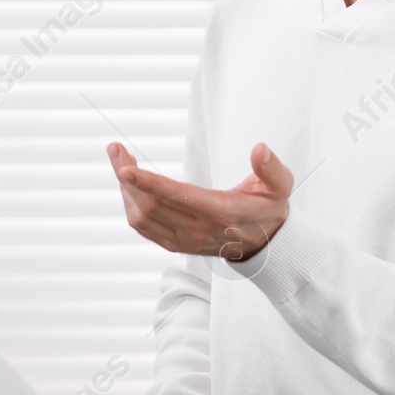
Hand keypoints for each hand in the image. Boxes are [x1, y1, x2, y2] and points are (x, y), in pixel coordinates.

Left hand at [107, 142, 291, 260]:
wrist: (265, 245)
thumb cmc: (268, 208)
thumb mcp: (280, 186)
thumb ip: (272, 168)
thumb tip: (260, 149)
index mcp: (220, 212)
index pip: (177, 197)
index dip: (148, 183)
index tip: (124, 168)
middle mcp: (197, 229)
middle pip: (150, 205)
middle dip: (126, 177)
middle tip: (115, 149)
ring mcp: (183, 240)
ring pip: (142, 217)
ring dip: (125, 190)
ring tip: (122, 162)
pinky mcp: (175, 244)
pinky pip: (143, 226)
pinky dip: (131, 203)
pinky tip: (130, 184)